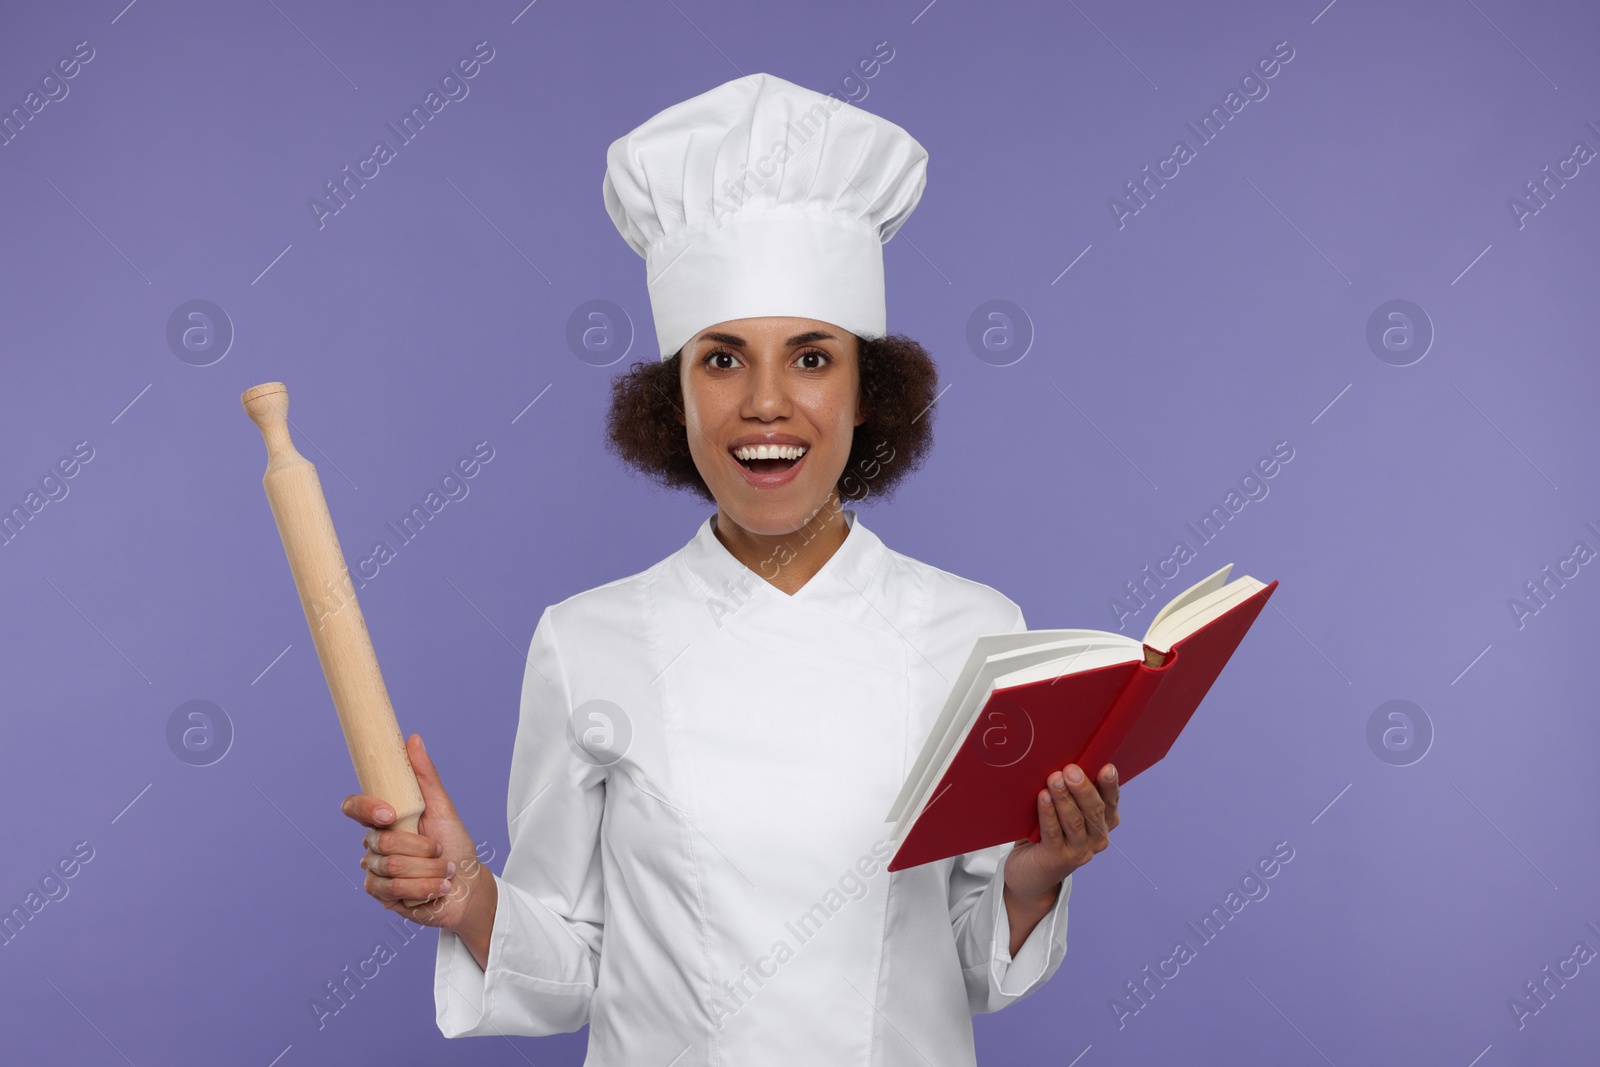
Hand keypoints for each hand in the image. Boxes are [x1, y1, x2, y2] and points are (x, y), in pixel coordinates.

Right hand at [340, 733, 488, 932]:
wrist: (466, 884)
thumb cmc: (455, 844)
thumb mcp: (443, 807)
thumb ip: (425, 775)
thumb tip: (412, 738)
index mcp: (384, 818)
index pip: (354, 808)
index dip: (365, 809)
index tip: (390, 814)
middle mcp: (375, 843)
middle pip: (380, 842)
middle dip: (421, 848)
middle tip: (440, 849)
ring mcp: (375, 870)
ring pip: (391, 867)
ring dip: (427, 869)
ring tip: (444, 870)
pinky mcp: (381, 894)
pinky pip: (393, 889)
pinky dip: (424, 887)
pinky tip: (438, 888)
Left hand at [1003, 762, 1119, 904]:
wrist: (1029, 873)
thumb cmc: (1046, 833)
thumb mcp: (1064, 812)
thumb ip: (1070, 792)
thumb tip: (1064, 763)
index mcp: (1103, 823)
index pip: (1111, 801)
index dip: (1110, 785)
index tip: (1106, 767)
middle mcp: (1096, 839)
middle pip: (1094, 811)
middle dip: (1083, 789)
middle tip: (1071, 770)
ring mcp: (1079, 852)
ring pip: (1075, 821)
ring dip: (1064, 798)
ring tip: (1054, 779)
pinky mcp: (1057, 859)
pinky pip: (1053, 833)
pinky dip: (1048, 814)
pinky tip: (1043, 797)